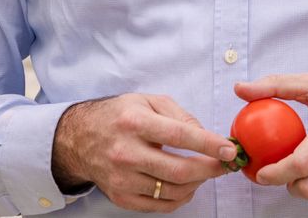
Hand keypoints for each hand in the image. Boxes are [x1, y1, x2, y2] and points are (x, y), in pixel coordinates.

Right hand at [52, 93, 237, 212]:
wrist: (78, 138)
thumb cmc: (118, 116)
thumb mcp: (147, 101)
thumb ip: (179, 115)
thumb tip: (206, 135)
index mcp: (134, 122)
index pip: (180, 136)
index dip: (208, 144)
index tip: (229, 149)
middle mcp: (126, 152)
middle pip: (179, 170)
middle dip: (209, 169)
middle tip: (224, 164)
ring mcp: (122, 179)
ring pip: (172, 191)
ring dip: (197, 184)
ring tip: (204, 172)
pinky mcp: (120, 197)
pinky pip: (159, 206)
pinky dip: (180, 199)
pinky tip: (187, 186)